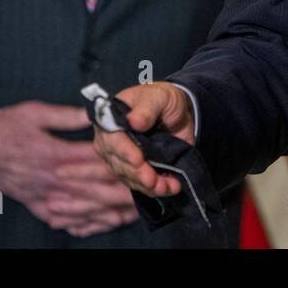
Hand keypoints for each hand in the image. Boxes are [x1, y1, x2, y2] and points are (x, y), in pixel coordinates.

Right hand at [0, 100, 138, 236]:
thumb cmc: (5, 128)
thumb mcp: (35, 112)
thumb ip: (67, 115)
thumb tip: (94, 112)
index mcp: (55, 154)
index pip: (95, 162)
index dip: (121, 164)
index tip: (142, 165)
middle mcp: (52, 180)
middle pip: (96, 190)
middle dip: (125, 193)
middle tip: (149, 193)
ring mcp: (45, 197)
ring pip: (85, 209)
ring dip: (112, 212)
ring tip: (136, 211)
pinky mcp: (38, 207)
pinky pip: (66, 221)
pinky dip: (87, 225)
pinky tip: (105, 224)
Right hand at [93, 82, 193, 198]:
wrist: (176, 111)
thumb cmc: (162, 99)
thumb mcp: (158, 97)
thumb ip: (147, 109)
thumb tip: (134, 121)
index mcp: (111, 120)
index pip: (113, 140)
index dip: (125, 152)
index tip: (139, 160)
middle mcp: (111, 142)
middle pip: (119, 163)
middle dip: (138, 174)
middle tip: (154, 181)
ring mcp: (121, 158)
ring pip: (129, 177)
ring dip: (148, 186)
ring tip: (167, 187)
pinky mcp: (135, 170)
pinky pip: (140, 183)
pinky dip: (154, 189)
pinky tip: (169, 188)